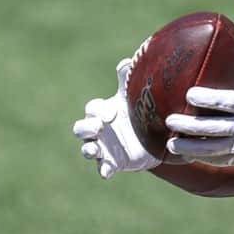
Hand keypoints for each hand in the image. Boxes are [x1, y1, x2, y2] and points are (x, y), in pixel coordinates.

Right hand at [73, 43, 160, 178]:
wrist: (153, 138)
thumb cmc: (138, 113)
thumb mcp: (133, 97)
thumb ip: (128, 80)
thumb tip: (128, 61)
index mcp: (103, 112)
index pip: (91, 109)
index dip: (97, 111)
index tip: (110, 113)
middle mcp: (98, 130)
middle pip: (80, 129)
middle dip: (85, 128)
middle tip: (99, 127)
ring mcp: (103, 147)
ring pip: (87, 149)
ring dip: (88, 150)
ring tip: (94, 150)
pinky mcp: (112, 163)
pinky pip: (102, 169)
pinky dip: (103, 170)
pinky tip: (106, 172)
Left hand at [166, 48, 233, 175]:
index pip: (228, 102)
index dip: (208, 99)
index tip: (189, 93)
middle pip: (213, 128)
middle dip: (190, 125)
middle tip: (171, 119)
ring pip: (211, 149)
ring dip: (189, 147)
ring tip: (170, 143)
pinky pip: (216, 160)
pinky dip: (199, 158)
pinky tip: (183, 154)